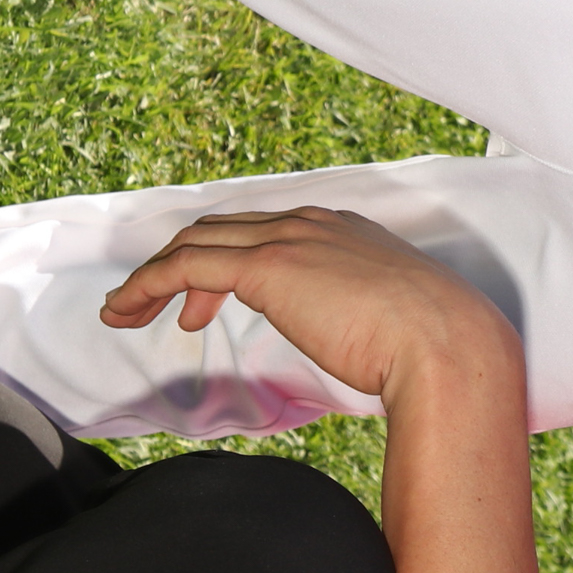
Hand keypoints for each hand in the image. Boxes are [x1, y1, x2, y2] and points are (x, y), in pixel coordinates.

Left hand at [99, 207, 516, 400]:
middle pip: (220, 229)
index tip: (204, 303)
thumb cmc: (435, 349)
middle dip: (177, 263)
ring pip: (195, 242)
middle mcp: (312, 223)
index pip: (263, 233)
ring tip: (124, 311)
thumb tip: (355, 341)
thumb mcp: (394, 319)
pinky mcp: (266, 267)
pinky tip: (127, 311)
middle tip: (150, 304)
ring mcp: (289, 239)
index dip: (223, 263)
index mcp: (343, 231)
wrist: (448, 347)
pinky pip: (186, 266)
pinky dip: (147, 284)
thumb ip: (364, 314)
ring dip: (151, 275)